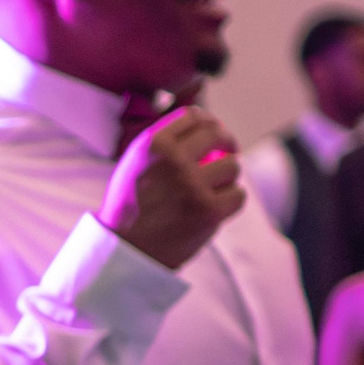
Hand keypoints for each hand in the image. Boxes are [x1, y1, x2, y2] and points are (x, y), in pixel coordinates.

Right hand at [96, 91, 242, 269]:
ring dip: (227, 177)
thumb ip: (164, 141)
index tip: (213, 134)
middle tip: (228, 151)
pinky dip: (231, 200)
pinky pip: (237, 195)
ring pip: (232, 166)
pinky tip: (217, 206)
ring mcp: (191, 185)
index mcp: (152, 144)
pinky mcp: (208, 211)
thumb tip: (206, 124)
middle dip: (228, 141)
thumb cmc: (132, 204)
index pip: (193, 116)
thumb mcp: (135, 162)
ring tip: (212, 189)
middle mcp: (172, 160)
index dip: (208, 122)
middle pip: (216, 134)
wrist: (126, 248)